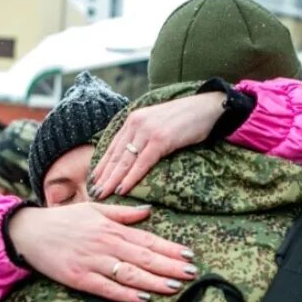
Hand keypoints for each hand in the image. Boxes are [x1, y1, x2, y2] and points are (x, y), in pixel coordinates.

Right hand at [8, 203, 197, 301]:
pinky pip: (106, 288)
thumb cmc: (63, 220)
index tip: (188, 255)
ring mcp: (92, 262)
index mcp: (111, 228)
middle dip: (170, 266)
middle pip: (144, 258)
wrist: (28, 231)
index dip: (169, 248)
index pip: (147, 240)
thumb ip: (123, 213)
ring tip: (175, 286)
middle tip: (191, 273)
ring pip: (129, 273)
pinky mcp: (78, 278)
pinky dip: (124, 294)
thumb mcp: (94, 209)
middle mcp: (105, 245)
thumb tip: (149, 211)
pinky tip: (142, 298)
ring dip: (154, 281)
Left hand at [90, 92, 226, 198]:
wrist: (208, 108)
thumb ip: (145, 134)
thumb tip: (136, 153)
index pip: (113, 146)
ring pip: (125, 160)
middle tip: (94, 192)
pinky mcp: (161, 140)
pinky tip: (123, 188)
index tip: (94, 179)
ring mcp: (148, 131)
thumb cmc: (186, 118)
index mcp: (134, 119)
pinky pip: (142, 163)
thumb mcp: (159, 123)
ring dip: (113, 179)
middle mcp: (137, 123)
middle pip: (116, 155)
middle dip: (104, 175)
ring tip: (103, 193)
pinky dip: (131, 177)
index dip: (102, 164)